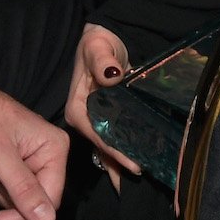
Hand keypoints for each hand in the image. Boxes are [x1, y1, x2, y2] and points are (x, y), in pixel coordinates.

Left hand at [0, 57, 68, 219]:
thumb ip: (23, 189)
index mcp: (53, 147)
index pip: (51, 198)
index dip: (26, 214)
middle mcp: (46, 156)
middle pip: (35, 202)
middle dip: (6, 196)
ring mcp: (29, 162)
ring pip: (19, 200)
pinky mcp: (11, 167)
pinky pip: (7, 193)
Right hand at [64, 23, 141, 192]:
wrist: (106, 39)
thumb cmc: (98, 42)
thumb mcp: (97, 46)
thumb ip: (102, 60)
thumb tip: (111, 74)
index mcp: (77, 108)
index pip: (97, 135)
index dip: (115, 151)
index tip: (134, 165)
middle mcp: (85, 120)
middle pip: (103, 148)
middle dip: (119, 166)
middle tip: (141, 180)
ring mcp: (97, 122)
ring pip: (110, 148)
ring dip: (122, 164)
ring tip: (142, 180)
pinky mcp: (109, 120)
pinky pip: (118, 140)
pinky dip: (127, 152)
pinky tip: (140, 164)